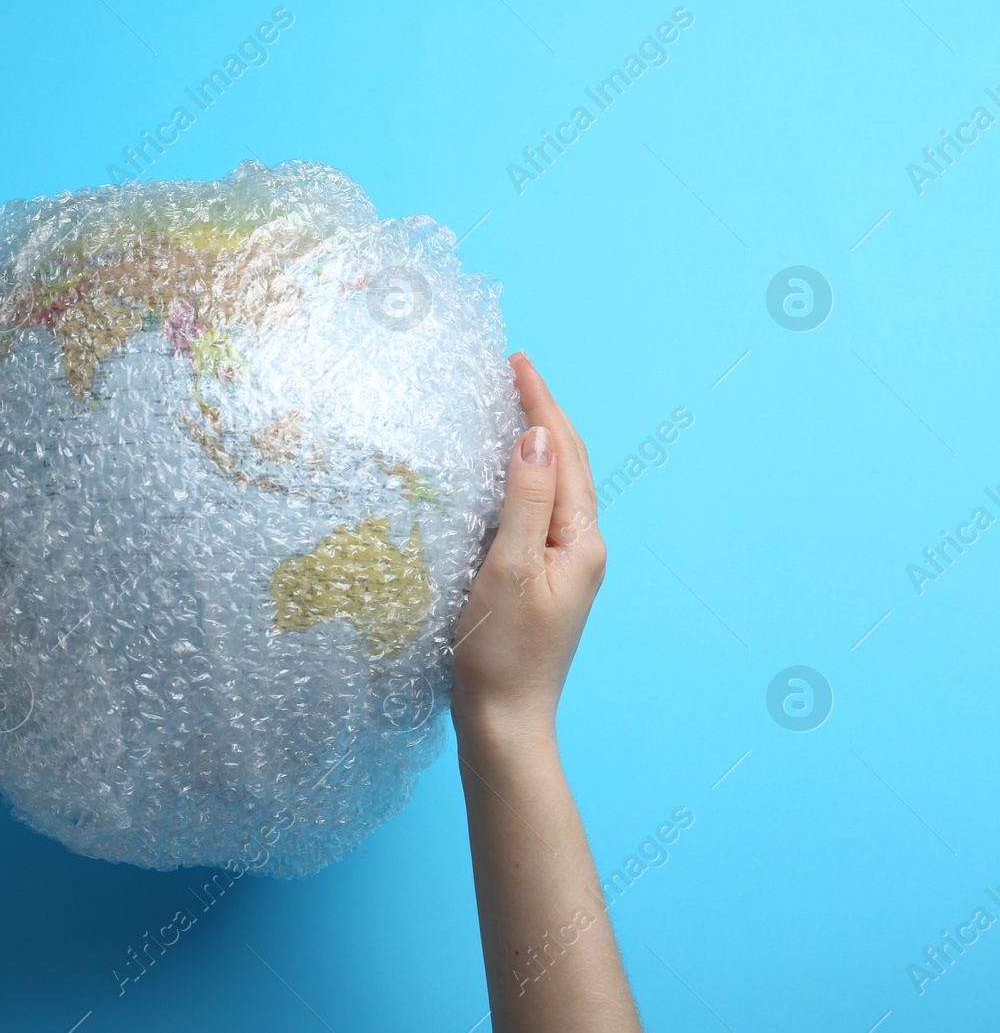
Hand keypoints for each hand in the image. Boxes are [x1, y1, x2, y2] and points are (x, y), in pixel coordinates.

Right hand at [452, 351, 605, 737]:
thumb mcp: (506, 570)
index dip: (539, 402)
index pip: (562, 451)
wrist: (505, 722)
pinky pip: (540, 508)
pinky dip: (525, 475)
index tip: (516, 360)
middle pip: (569, 462)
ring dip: (537, 440)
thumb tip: (533, 437)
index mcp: (580, 540)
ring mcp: (565, 563)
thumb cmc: (500, 653)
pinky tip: (503, 470)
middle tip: (513, 370)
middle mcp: (582, 546)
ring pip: (557, 483)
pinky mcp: (544, 578)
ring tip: (511, 404)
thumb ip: (522, 501)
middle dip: (543, 412)